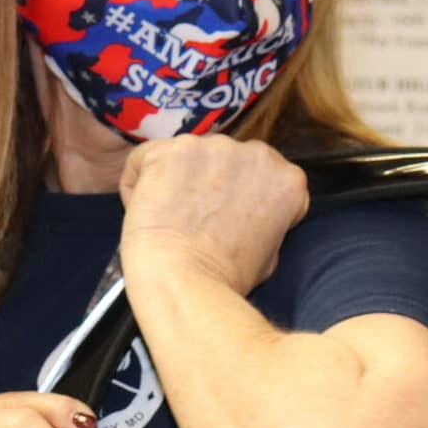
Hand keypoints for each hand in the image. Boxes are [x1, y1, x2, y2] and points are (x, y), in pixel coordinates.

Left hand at [118, 133, 307, 295]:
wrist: (183, 281)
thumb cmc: (225, 279)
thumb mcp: (270, 251)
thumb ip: (266, 218)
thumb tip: (248, 212)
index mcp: (288, 179)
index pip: (264, 178)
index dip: (243, 200)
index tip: (229, 222)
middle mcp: (257, 153)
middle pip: (227, 162)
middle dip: (212, 183)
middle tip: (197, 220)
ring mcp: (214, 147)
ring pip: (188, 157)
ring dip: (178, 180)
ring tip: (171, 218)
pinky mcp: (171, 149)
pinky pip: (146, 159)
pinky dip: (140, 182)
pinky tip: (145, 209)